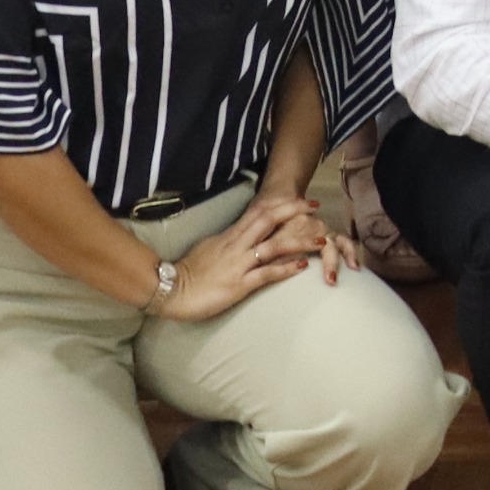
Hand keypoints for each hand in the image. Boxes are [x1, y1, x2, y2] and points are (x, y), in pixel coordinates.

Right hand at [159, 198, 335, 319]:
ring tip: (319, 239)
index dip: (281, 205)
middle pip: (269, 220)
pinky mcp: (239, 285)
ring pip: (274, 246)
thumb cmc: (189, 272)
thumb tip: (241, 235)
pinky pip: (266, 274)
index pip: (259, 213)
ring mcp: (239, 264)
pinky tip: (302, 266)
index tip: (300, 199)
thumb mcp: (209, 248)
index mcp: (230, 235)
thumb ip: (228, 241)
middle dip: (294, 211)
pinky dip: (286, 269)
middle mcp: (237, 245)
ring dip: (299, 241)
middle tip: (315, 206)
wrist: (170, 290)